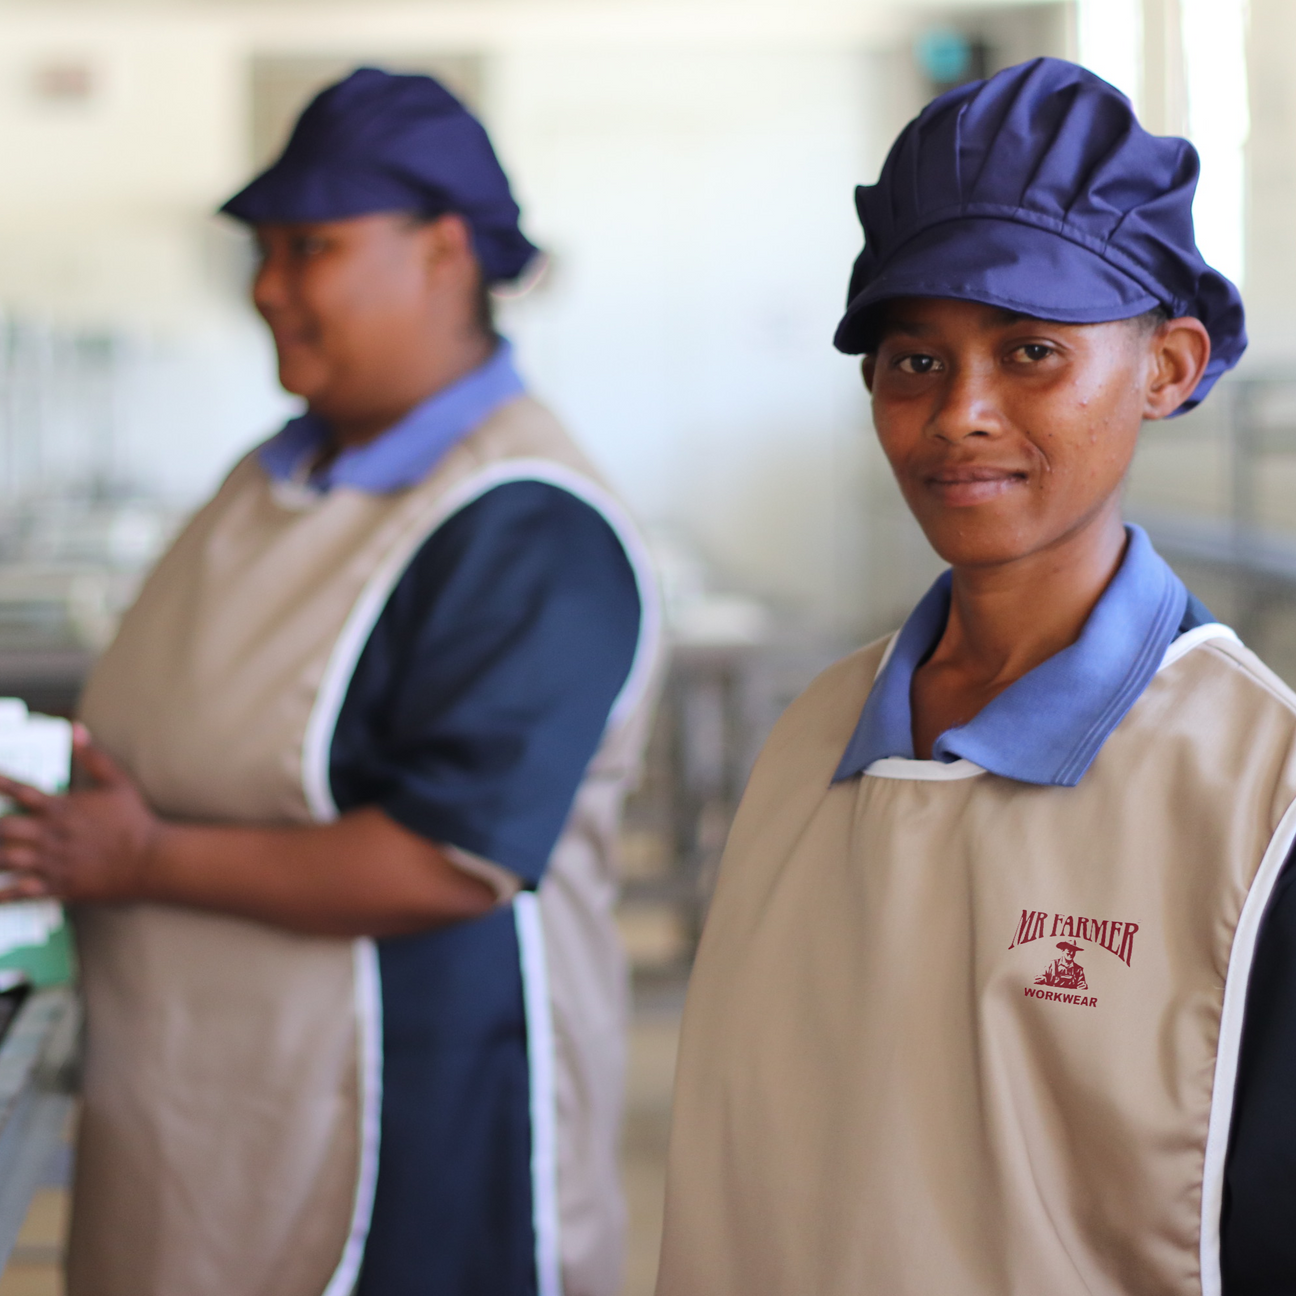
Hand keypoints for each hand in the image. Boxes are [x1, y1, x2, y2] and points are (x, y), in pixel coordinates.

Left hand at [0, 725, 161, 902]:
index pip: (21, 791)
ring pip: (6, 859)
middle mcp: (51, 834)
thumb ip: (94, 756)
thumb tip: (76, 729)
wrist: (150, 859)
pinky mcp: (59, 884)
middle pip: (4, 828)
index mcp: (62, 808)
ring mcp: (53, 861)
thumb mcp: (119, 782)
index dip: (0, 784)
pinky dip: (4, 894)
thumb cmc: (135, 820)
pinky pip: (22, 891)